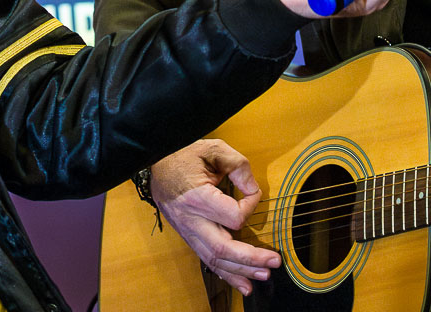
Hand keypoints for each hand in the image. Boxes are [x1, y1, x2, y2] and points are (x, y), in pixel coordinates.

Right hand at [151, 139, 280, 296]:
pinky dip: (225, 273)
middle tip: (274, 261)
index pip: (233, 216)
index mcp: (197, 198)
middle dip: (250, 258)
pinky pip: (206, 259)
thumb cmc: (184, 155)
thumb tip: (253, 189)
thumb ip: (238, 166)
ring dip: (240, 270)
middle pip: (223, 248)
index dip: (250, 206)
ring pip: (214, 259)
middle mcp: (191, 219)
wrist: (157, 162)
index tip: (254, 193)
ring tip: (263, 274)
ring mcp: (187, 230)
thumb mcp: (213, 149)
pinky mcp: (188, 235)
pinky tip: (241, 282)